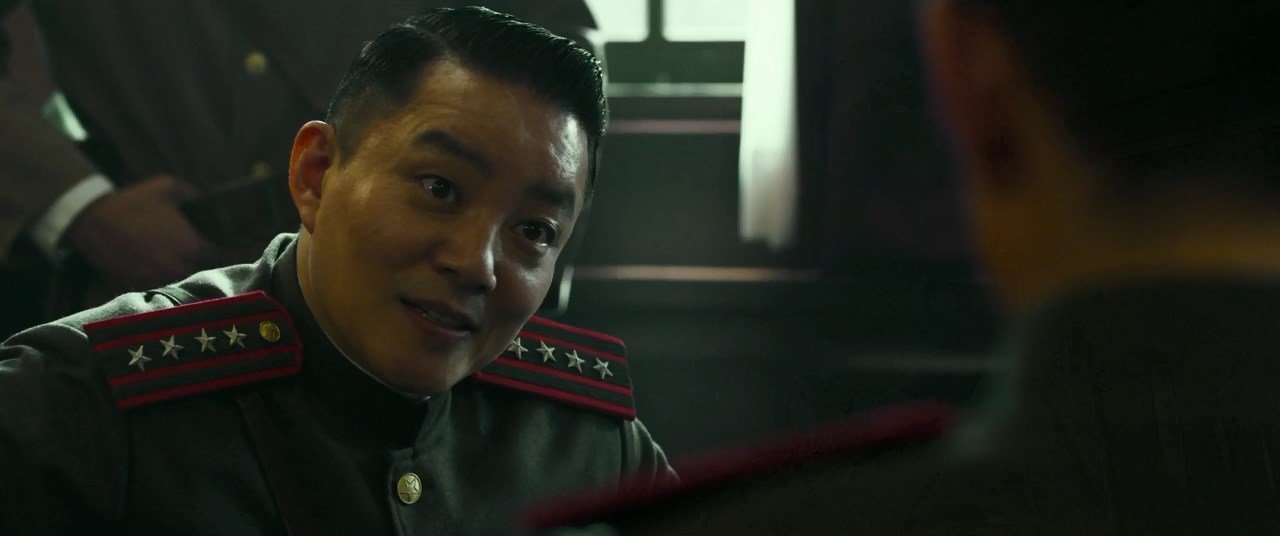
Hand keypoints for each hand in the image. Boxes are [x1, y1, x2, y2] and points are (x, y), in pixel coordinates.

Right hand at [64, 174, 217, 289]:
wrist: (92, 219)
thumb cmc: (133, 202)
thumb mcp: (168, 186)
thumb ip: (193, 194)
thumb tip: (204, 200)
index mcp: (192, 247)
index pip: (214, 257)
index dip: (208, 249)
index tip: (200, 243)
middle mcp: (179, 269)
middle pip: (197, 272)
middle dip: (192, 262)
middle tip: (182, 250)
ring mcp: (158, 280)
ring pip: (176, 282)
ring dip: (174, 273)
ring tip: (164, 259)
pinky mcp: (138, 287)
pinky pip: (154, 287)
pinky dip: (154, 279)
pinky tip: (148, 266)